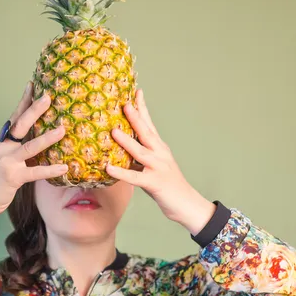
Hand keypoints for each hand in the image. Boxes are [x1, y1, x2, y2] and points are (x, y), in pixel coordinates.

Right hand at [0, 82, 67, 231]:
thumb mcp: (2, 156)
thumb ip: (15, 145)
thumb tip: (35, 135)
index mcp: (1, 140)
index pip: (14, 117)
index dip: (23, 101)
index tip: (33, 85)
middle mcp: (3, 147)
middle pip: (20, 125)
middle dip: (35, 110)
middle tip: (48, 98)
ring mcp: (7, 161)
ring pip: (30, 146)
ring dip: (47, 138)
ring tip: (62, 130)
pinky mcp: (13, 177)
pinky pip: (35, 172)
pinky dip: (50, 170)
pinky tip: (63, 167)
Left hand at [105, 89, 215, 233]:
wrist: (187, 204)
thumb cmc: (168, 186)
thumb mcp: (154, 166)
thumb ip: (140, 157)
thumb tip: (120, 150)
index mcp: (160, 148)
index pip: (150, 124)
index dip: (143, 108)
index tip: (136, 92)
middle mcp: (160, 154)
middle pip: (146, 132)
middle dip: (135, 117)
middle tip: (124, 103)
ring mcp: (158, 168)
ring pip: (140, 151)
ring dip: (126, 141)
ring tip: (113, 131)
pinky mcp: (154, 183)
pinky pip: (134, 177)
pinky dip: (121, 172)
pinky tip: (109, 168)